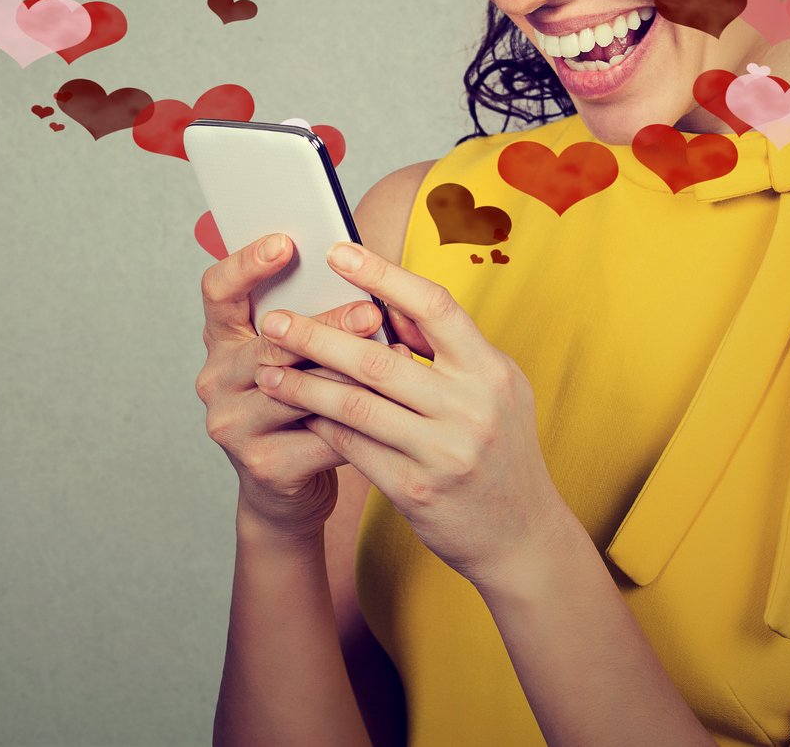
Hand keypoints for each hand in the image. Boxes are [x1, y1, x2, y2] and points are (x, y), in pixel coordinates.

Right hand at [194, 231, 394, 538]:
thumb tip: (365, 281)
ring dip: (350, 375)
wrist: (287, 487)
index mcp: (222, 341)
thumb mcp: (296, 358)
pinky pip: (319, 437)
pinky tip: (391, 410)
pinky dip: (359, 422)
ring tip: (396, 360)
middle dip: (325, 325)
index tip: (284, 242)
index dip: (245, 263)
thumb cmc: (301, 407)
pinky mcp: (261, 465)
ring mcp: (232, 424)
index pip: (217, 291)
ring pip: (297, 390)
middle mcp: (216, 379)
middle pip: (270, 342)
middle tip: (370, 312)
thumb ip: (313, 323)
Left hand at [250, 240, 572, 587]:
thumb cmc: (500, 449)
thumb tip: (386, 299)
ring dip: (304, 385)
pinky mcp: (417, 490)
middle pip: (379, 358)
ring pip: (356, 405)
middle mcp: (471, 407)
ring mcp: (444, 452)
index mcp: (491, 370)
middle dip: (317, 336)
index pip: (434, 306)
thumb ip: (444, 348)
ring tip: (268, 370)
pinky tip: (297, 412)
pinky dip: (322, 426)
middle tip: (273, 320)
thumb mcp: (491, 389)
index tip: (337, 252)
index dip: (384, 275)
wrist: (522, 537)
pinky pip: (355, 448)